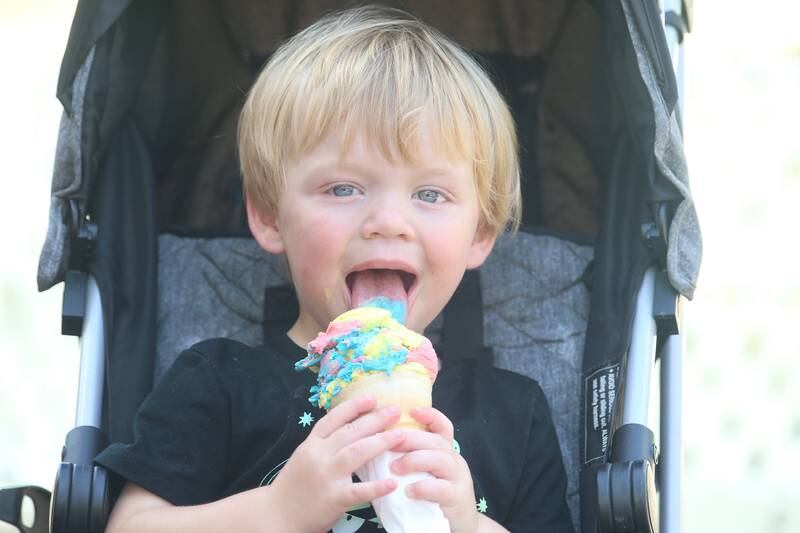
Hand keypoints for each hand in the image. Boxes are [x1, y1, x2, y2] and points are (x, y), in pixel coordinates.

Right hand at [269, 395, 404, 531]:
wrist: (277, 515)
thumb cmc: (295, 485)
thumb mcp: (305, 456)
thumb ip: (325, 444)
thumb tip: (353, 427)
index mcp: (311, 444)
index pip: (333, 419)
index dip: (354, 406)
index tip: (373, 398)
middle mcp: (318, 455)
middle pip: (350, 431)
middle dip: (374, 419)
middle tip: (395, 411)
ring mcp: (326, 476)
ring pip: (356, 452)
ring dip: (380, 442)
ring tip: (399, 435)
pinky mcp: (333, 498)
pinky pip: (358, 491)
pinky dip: (376, 487)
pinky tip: (392, 483)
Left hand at [390, 407, 478, 532]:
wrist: (460, 524)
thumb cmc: (434, 496)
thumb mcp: (425, 473)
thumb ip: (411, 458)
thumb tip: (376, 446)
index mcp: (445, 450)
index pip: (442, 426)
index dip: (430, 416)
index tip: (412, 411)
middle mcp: (454, 459)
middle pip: (435, 440)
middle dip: (411, 438)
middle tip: (389, 441)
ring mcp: (458, 478)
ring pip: (440, 460)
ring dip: (415, 460)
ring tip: (394, 467)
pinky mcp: (457, 497)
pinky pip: (442, 488)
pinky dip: (424, 487)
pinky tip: (409, 491)